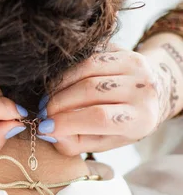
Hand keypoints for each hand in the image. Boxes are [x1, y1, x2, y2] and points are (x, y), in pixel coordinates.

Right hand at [37, 48, 167, 155]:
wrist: (151, 96)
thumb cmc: (122, 125)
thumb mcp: (102, 142)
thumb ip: (74, 143)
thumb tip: (48, 132)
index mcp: (141, 119)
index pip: (99, 118)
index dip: (67, 122)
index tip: (45, 127)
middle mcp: (142, 90)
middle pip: (90, 90)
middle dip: (58, 103)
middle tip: (43, 112)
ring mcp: (135, 66)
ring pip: (86, 70)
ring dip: (59, 86)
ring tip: (48, 99)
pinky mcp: (124, 51)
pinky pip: (88, 57)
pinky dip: (68, 72)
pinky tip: (60, 85)